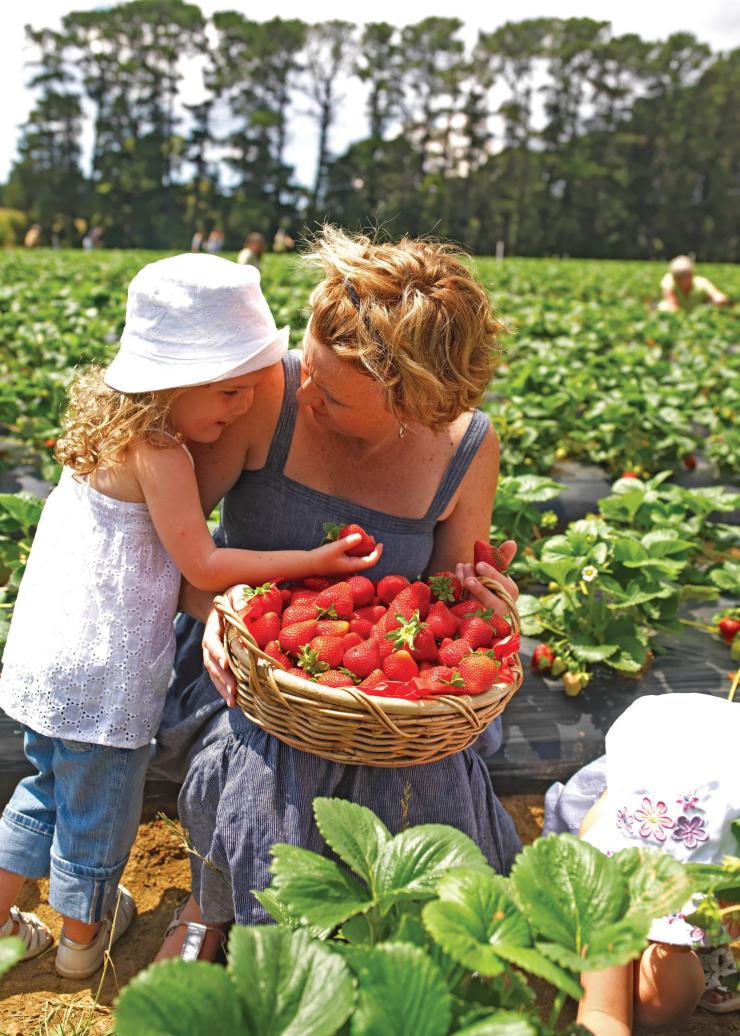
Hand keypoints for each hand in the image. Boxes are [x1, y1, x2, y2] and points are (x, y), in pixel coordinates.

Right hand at [202, 586, 239, 706]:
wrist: (227, 603)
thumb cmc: (234, 596)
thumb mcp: (237, 591)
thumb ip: (239, 596)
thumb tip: (242, 605)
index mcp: (212, 628)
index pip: (212, 643)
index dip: (217, 653)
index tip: (225, 663)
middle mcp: (210, 644)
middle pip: (212, 664)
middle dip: (222, 678)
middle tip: (233, 691)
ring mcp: (215, 654)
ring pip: (216, 674)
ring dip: (223, 688)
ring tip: (233, 703)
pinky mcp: (223, 661)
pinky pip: (223, 676)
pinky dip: (227, 688)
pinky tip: (237, 701)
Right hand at [309, 534, 383, 574]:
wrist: (308, 565)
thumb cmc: (321, 557)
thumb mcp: (335, 548)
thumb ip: (348, 543)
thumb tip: (360, 536)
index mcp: (352, 566)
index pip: (370, 562)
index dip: (378, 553)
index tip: (380, 544)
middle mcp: (351, 568)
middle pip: (367, 560)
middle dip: (372, 550)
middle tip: (372, 538)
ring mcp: (346, 567)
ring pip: (360, 559)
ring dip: (364, 549)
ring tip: (365, 538)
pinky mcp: (341, 564)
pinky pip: (353, 557)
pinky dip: (356, 550)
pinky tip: (354, 542)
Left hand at [455, 540, 518, 617]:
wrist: (475, 598)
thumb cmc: (489, 581)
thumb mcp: (496, 570)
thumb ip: (503, 557)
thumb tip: (512, 542)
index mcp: (510, 594)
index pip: (506, 587)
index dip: (492, 575)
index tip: (479, 565)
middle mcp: (500, 609)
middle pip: (492, 601)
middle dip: (479, 588)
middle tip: (468, 578)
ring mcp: (486, 617)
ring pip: (476, 605)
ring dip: (466, 587)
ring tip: (461, 568)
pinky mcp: (471, 620)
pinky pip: (464, 609)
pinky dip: (458, 592)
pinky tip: (455, 575)